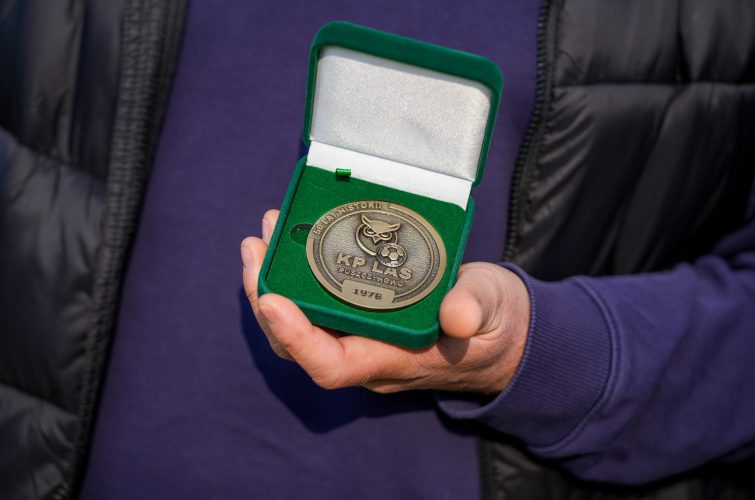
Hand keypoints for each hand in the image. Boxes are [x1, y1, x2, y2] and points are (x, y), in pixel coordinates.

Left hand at [241, 210, 529, 394]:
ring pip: (300, 323)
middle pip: (298, 344)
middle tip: (256, 247)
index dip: (296, 337)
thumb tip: (455, 314)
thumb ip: (475, 309)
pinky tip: (290, 240)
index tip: (272, 299)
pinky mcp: (362, 316)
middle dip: (267, 300)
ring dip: (273, 283)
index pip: (331, 365)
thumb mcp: (493, 310)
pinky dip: (295, 276)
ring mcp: (361, 336)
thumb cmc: (495, 324)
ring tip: (264, 234)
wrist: (499, 334)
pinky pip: (315, 304)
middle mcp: (367, 352)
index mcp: (395, 359)